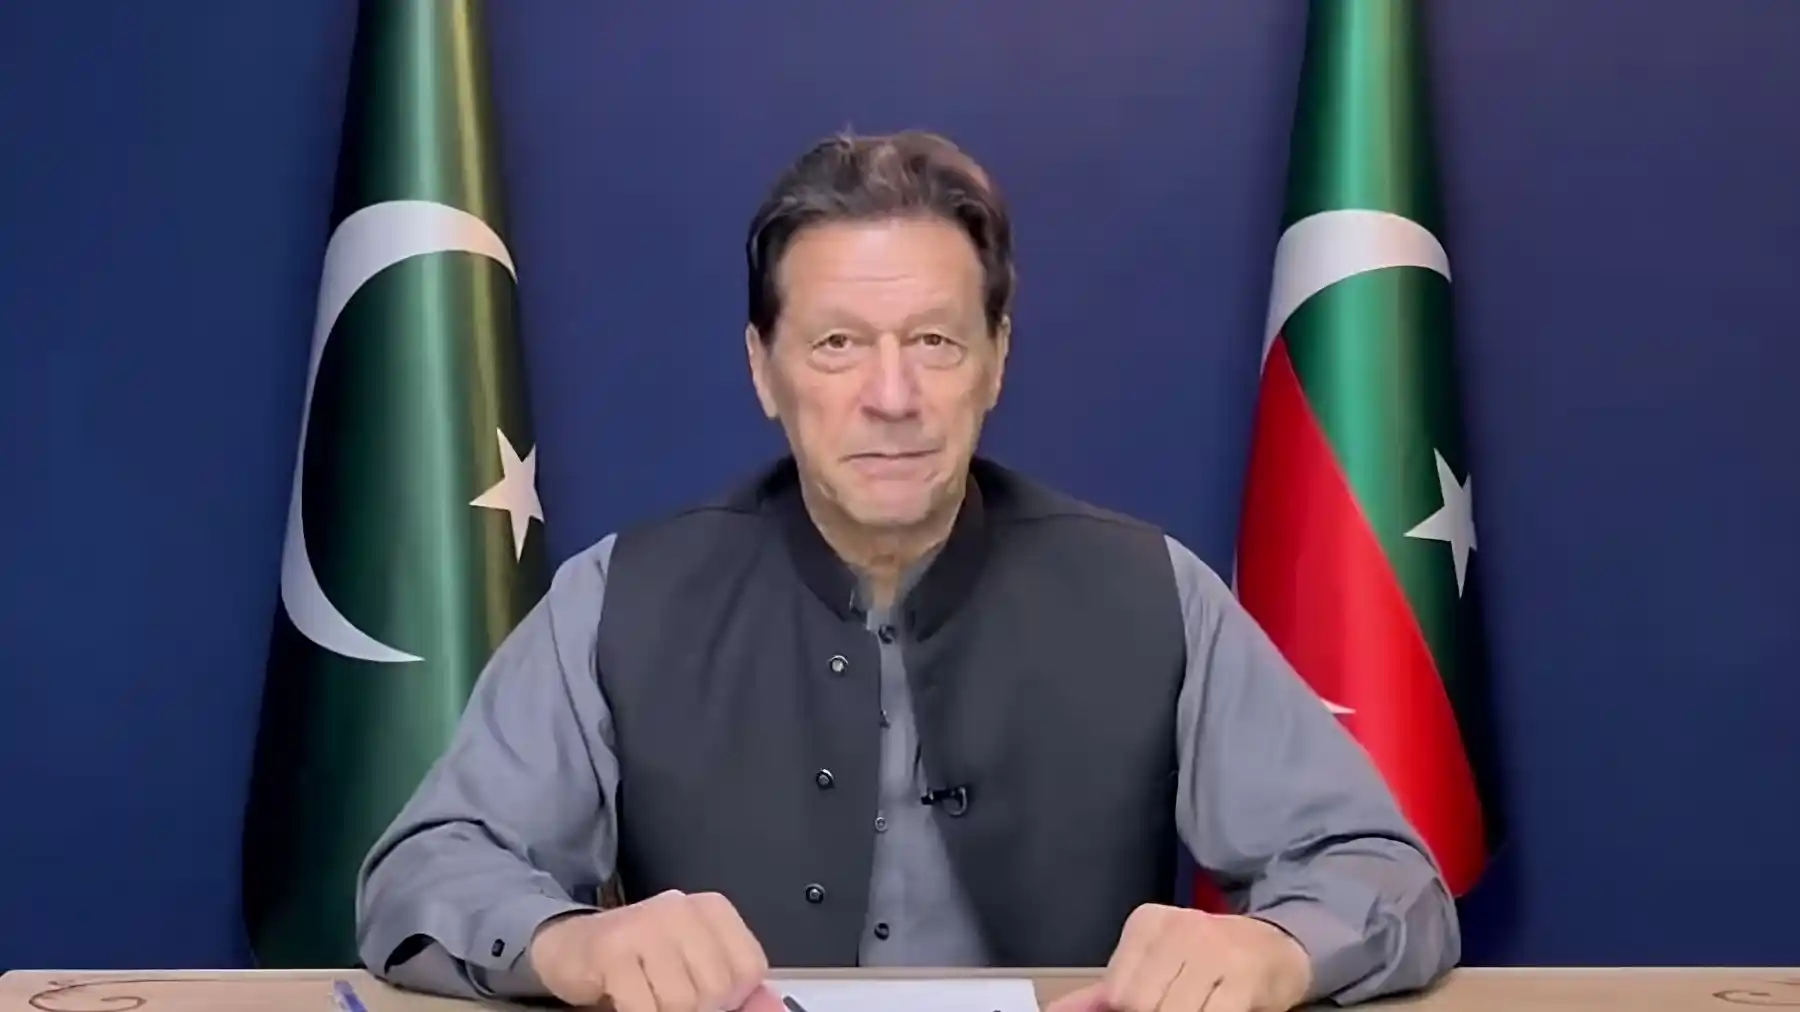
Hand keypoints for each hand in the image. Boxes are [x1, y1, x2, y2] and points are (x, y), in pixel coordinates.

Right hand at [526, 889, 781, 1011]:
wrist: (571, 947)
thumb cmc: (638, 960)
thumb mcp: (691, 964)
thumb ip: (732, 986)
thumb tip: (773, 1009)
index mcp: (711, 909)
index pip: (750, 969)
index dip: (731, 998)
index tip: (705, 996)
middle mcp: (681, 908)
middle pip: (717, 988)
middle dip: (696, 1009)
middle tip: (666, 998)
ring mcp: (646, 926)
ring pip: (682, 1002)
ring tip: (646, 996)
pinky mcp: (612, 950)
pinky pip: (645, 1008)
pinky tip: (626, 1000)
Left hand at [1046, 904, 1312, 1011]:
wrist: (1275, 948)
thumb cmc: (1207, 961)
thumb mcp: (1154, 964)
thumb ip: (1107, 989)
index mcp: (1149, 923)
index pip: (1115, 990)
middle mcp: (1181, 928)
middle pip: (1139, 1003)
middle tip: (1169, 1011)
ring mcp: (1215, 951)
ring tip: (1190, 1010)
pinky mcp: (1245, 979)